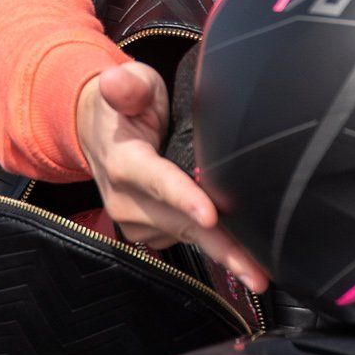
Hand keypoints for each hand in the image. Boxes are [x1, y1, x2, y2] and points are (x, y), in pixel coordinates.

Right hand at [76, 61, 268, 293]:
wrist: (95, 134)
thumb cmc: (124, 108)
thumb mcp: (130, 86)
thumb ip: (128, 86)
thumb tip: (115, 80)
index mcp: (125, 162)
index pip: (159, 182)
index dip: (185, 199)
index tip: (210, 215)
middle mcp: (126, 200)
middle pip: (183, 224)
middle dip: (222, 248)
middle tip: (258, 273)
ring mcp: (136, 222)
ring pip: (189, 238)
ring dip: (224, 252)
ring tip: (259, 268)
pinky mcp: (147, 234)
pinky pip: (186, 241)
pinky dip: (213, 246)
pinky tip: (241, 251)